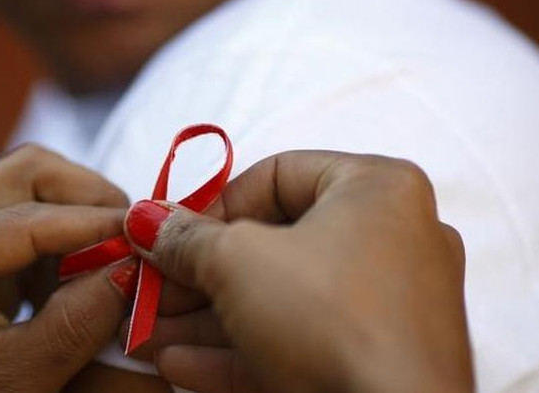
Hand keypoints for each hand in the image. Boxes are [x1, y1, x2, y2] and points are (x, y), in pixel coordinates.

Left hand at [0, 146, 132, 392]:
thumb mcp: (12, 381)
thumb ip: (76, 324)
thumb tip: (133, 270)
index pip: (25, 216)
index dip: (95, 223)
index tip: (148, 238)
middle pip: (25, 173)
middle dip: (88, 200)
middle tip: (131, 242)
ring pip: (27, 186)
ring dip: (76, 217)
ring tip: (106, 264)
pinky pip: (22, 216)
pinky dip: (61, 239)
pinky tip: (77, 276)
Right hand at [124, 151, 473, 392]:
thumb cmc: (326, 318)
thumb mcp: (237, 262)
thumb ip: (187, 237)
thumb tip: (148, 219)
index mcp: (376, 190)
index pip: (278, 175)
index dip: (212, 204)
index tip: (170, 236)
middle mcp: (392, 241)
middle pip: (273, 245)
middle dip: (198, 273)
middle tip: (149, 287)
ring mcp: (386, 308)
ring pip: (280, 301)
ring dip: (206, 318)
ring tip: (146, 332)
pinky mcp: (373, 362)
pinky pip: (299, 344)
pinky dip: (239, 351)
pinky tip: (177, 364)